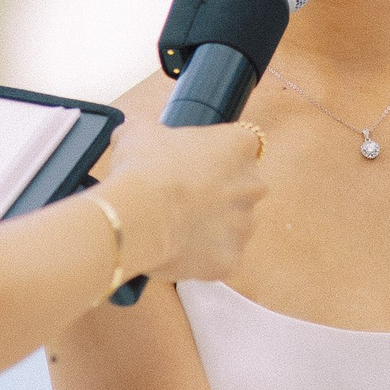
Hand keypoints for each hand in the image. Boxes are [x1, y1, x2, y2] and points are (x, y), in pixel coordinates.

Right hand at [101, 117, 266, 283]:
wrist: (137, 215)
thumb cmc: (143, 168)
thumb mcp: (139, 131)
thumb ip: (150, 130)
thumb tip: (137, 134)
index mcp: (239, 146)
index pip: (240, 146)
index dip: (216, 156)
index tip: (194, 163)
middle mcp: (252, 185)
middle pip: (241, 189)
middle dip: (217, 194)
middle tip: (182, 197)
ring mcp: (244, 225)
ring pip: (232, 226)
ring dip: (210, 227)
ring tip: (174, 226)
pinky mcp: (231, 259)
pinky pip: (218, 258)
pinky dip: (201, 257)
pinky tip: (175, 249)